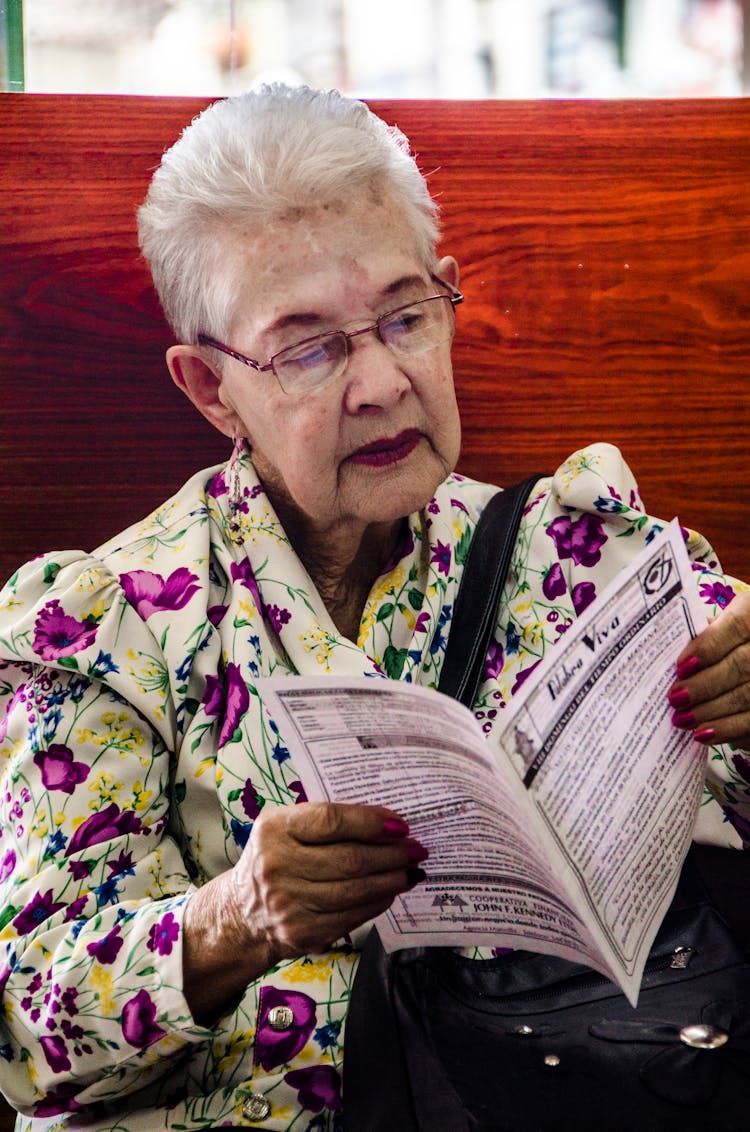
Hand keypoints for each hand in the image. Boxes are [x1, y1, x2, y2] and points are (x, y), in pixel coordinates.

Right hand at [228, 802, 426, 962]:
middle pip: (350, 859)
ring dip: (392, 879)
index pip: (331, 820)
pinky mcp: (304, 932)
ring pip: (356, 890)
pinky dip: (378, 901)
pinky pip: (353, 915)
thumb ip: (328, 821)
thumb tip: (388, 824)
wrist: (244, 913)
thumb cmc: (277, 859)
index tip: (400, 825)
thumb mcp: (287, 827)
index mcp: (275, 829)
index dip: (371, 822)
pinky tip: (391, 891)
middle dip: (392, 854)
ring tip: (411, 870)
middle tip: (417, 849)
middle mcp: (277, 866)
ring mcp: (289, 904)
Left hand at [669, 590, 749, 746]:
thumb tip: (661, 649)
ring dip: (710, 711)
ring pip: (746, 695)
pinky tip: (702, 734)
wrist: (744, 666)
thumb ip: (699, 636)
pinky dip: (726, 729)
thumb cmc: (723, 642)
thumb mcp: (716, 629)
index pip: (735, 626)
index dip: (708, 646)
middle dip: (704, 685)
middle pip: (741, 665)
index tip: (681, 666)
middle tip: (674, 698)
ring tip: (681, 719)